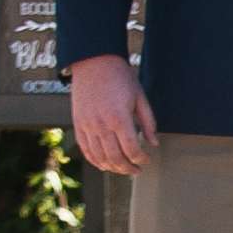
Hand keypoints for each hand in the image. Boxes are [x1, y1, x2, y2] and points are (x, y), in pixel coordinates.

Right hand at [70, 54, 154, 174]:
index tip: (147, 159)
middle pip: (115, 158)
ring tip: (122, 168)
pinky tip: (104, 164)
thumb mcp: (140, 97)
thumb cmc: (119, 77)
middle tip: (137, 170)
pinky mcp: (78, 124)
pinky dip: (95, 160)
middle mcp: (101, 125)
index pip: (132, 150)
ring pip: (99, 157)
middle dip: (128, 168)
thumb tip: (154, 143)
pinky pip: (85, 149)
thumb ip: (148, 122)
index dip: (141, 159)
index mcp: (119, 118)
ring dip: (112, 167)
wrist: (94, 61)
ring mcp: (87, 126)